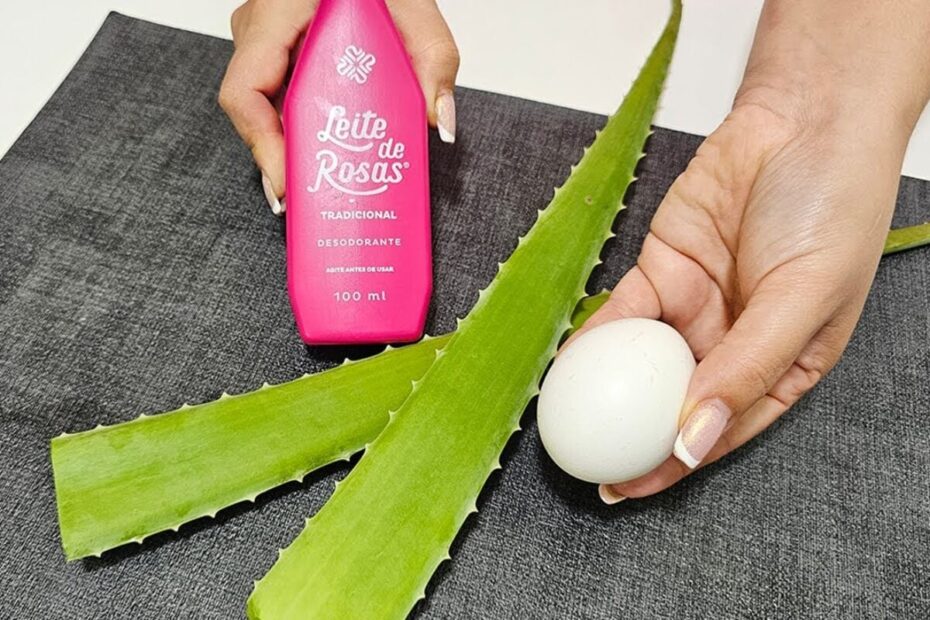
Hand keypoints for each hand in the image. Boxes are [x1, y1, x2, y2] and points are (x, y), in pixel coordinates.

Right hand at [219, 0, 458, 214]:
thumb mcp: (414, 8)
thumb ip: (434, 61)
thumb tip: (439, 124)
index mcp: (277, 13)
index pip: (244, 93)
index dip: (263, 147)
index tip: (291, 184)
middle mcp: (257, 28)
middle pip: (254, 111)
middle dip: (283, 160)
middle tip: (314, 201)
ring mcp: (262, 38)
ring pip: (263, 106)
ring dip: (292, 145)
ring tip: (322, 186)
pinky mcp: (276, 48)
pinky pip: (277, 93)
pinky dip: (299, 125)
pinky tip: (327, 152)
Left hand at [571, 0, 929, 503]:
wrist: (802, 120)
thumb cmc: (830, 208)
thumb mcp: (804, 298)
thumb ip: (747, 369)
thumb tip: (694, 439)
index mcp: (784, 365)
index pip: (723, 427)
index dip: (678, 462)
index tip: (633, 487)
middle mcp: (735, 343)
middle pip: (674, 404)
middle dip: (633, 438)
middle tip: (590, 467)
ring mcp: (695, 309)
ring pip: (641, 364)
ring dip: (607, 393)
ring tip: (570, 425)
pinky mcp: (661, 271)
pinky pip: (621, 314)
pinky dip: (595, 338)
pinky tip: (568, 364)